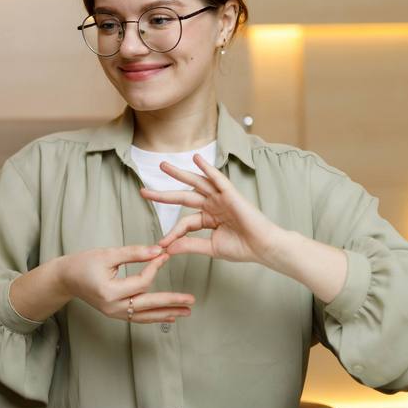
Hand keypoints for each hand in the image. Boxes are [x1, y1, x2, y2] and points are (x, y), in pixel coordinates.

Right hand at [58, 246, 193, 322]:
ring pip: (145, 315)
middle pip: (148, 304)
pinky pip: (138, 317)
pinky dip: (154, 317)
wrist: (66, 278)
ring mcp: (114, 313)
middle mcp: (113, 306)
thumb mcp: (108, 254)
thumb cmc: (84, 263)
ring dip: (166, 313)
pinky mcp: (115, 313)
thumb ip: (134, 253)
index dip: (155, 267)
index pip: (141, 282)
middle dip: (171, 302)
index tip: (164, 254)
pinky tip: (169, 316)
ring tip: (186, 312)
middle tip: (190, 300)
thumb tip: (159, 251)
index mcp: (110, 291)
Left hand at [140, 154, 283, 265]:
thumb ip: (190, 245)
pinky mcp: (231, 194)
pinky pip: (217, 178)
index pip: (184, 222)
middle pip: (183, 196)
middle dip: (163, 194)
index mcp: (208, 218)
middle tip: (143, 191)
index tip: (162, 244)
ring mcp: (221, 198)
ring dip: (179, 174)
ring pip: (196, 183)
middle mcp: (212, 205)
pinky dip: (207, 168)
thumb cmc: (243, 248)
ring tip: (163, 166)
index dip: (173, 232)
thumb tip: (167, 248)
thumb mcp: (210, 247)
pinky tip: (196, 159)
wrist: (264, 248)